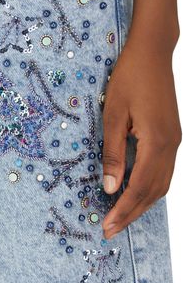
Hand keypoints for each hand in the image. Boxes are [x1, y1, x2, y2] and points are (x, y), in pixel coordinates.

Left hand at [101, 27, 181, 238]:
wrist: (152, 52)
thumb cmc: (129, 79)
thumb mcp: (113, 115)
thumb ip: (112, 153)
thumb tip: (110, 187)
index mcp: (156, 142)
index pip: (138, 188)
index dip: (122, 210)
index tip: (107, 227)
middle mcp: (171, 146)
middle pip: (153, 192)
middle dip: (131, 214)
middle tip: (110, 230)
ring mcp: (175, 141)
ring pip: (162, 184)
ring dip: (142, 204)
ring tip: (120, 217)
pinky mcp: (173, 136)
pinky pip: (164, 171)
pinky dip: (149, 188)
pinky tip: (135, 192)